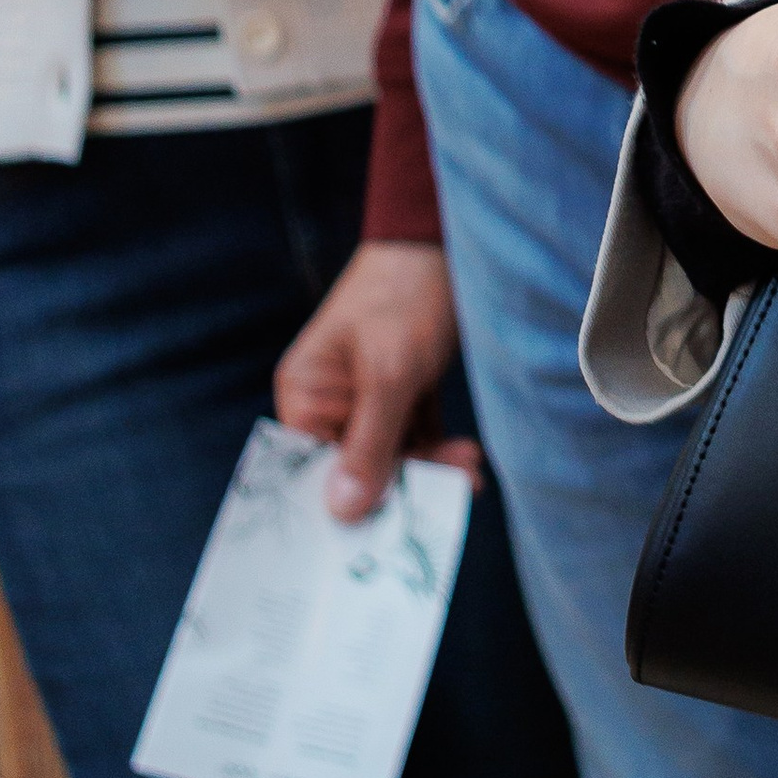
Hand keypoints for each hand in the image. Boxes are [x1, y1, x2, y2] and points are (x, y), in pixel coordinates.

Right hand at [274, 240, 481, 522]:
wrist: (449, 239)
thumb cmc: (407, 295)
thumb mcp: (390, 370)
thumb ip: (370, 442)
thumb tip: (341, 513)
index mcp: (307, 393)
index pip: (312, 471)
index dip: (343, 505)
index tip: (380, 538)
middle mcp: (331, 400)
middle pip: (357, 468)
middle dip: (402, 485)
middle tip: (450, 495)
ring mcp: (368, 396)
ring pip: (394, 456)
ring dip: (429, 468)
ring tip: (470, 470)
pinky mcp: (404, 389)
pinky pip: (416, 437)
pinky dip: (439, 451)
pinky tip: (467, 461)